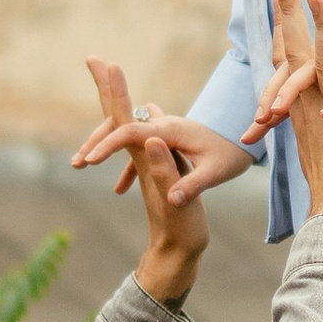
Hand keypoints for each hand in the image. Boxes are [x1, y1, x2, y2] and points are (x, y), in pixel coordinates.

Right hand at [71, 88, 254, 213]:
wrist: (245, 143)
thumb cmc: (231, 156)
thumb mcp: (215, 173)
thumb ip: (192, 184)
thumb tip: (172, 197)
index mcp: (171, 130)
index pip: (131, 132)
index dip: (108, 145)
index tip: (89, 161)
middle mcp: (162, 125)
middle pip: (121, 124)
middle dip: (96, 139)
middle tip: (77, 160)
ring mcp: (161, 131)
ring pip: (124, 133)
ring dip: (103, 145)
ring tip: (81, 164)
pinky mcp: (163, 141)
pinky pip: (136, 147)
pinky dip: (123, 161)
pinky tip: (118, 188)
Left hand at [76, 58, 215, 303]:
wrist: (176, 254)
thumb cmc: (179, 229)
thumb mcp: (176, 200)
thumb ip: (164, 172)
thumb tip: (150, 141)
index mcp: (145, 159)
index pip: (124, 120)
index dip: (118, 92)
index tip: (109, 65)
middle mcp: (140, 158)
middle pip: (116, 117)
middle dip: (107, 87)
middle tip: (94, 58)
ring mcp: (146, 164)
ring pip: (125, 127)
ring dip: (118, 100)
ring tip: (110, 77)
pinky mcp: (156, 171)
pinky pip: (140, 139)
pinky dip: (137, 121)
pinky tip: (145, 117)